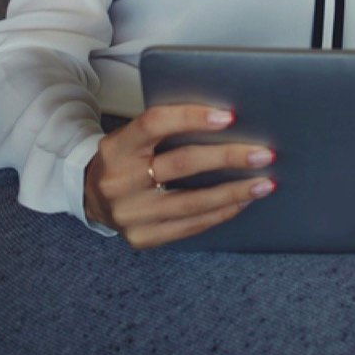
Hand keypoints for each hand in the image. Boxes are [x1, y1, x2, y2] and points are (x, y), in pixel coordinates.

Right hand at [84, 103, 276, 249]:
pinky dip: (220, 213)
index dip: (191, 118)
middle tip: (263, 154)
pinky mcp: (142, 238)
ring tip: (264, 183)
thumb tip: (226, 123)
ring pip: (192, 202)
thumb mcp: (132, 137)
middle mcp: (119, 181)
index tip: (228, 116)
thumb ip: (166, 129)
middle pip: (182, 164)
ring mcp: (130, 215)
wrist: (90, 197)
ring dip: (234, 192)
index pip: (154, 124)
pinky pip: (190, 226)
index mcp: (116, 147)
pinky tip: (241, 202)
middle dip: (228, 157)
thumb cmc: (124, 159)